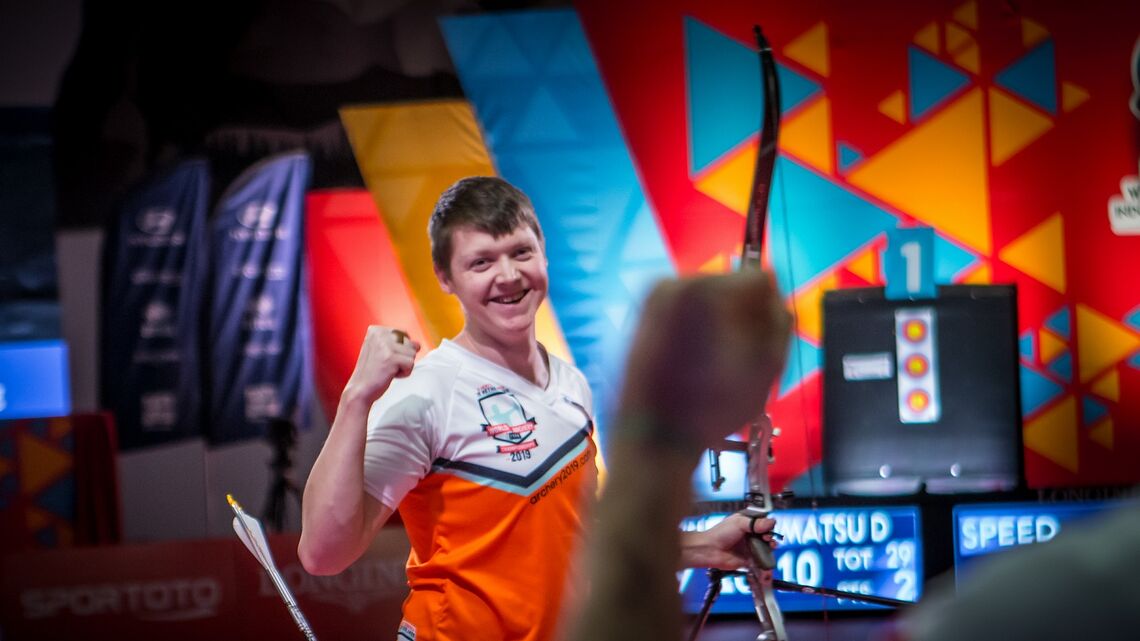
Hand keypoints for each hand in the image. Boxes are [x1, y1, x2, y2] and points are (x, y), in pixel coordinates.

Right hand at [343, 326, 420, 403]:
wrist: (360, 389)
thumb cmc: (373, 372)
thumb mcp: (384, 351)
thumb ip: (400, 343)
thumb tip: (418, 344)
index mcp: (376, 329)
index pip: (404, 334)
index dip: (399, 350)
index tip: (384, 357)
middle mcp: (379, 333)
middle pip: (410, 343)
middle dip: (402, 357)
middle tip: (385, 365)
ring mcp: (385, 345)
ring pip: (412, 353)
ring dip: (403, 365)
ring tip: (387, 369)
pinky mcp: (391, 357)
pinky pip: (411, 364)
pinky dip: (404, 373)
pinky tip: (390, 374)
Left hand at [618, 269, 791, 450]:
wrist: (653, 437)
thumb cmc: (713, 408)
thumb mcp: (767, 366)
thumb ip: (780, 320)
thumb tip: (773, 299)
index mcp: (706, 289)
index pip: (761, 280)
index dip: (769, 315)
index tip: (757, 347)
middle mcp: (674, 282)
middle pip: (732, 285)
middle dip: (742, 317)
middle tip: (735, 360)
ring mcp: (653, 297)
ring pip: (709, 298)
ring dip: (719, 324)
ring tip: (712, 364)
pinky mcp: (642, 314)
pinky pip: (685, 311)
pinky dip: (695, 329)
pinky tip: (692, 362)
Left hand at [680, 512, 776, 569]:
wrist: (709, 550)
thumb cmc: (719, 534)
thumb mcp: (739, 523)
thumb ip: (756, 523)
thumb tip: (771, 521)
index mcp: (746, 524)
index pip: (762, 523)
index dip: (767, 525)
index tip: (769, 527)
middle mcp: (748, 536)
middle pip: (765, 536)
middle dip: (770, 537)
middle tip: (768, 538)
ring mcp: (748, 548)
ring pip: (764, 548)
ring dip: (769, 548)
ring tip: (770, 546)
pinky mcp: (748, 560)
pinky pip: (759, 561)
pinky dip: (764, 560)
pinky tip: (765, 558)